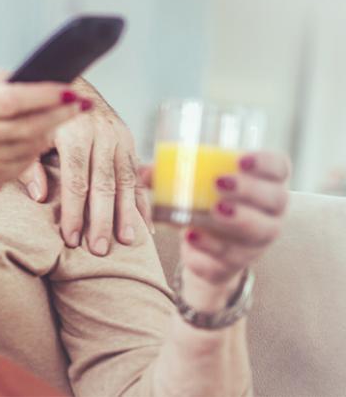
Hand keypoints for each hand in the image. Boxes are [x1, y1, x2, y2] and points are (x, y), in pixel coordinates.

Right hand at [0, 70, 88, 206]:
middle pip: (32, 125)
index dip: (44, 95)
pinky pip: (24, 162)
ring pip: (33, 145)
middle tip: (83, 103)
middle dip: (62, 114)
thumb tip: (18, 75)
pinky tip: (42, 136)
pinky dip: (37, 148)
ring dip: (53, 130)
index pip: (13, 100)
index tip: (68, 87)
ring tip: (67, 114)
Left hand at [19, 79, 151, 254]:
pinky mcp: (129, 141)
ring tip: (127, 242)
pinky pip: (137, 175)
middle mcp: (101, 135)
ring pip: (125, 181)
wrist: (69, 82)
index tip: (71, 238)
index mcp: (74, 133)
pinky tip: (145, 226)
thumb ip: (29, 165)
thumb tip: (39, 197)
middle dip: (101, 220)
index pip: (76, 180)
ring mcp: (119, 138)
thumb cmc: (42, 116)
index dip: (74, 211)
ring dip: (127, 214)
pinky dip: (142, 202)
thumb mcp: (29, 135)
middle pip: (103, 185)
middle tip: (99, 249)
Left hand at [177, 151, 289, 307]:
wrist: (203, 247)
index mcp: (263, 183)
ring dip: (239, 219)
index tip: (241, 159)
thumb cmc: (200, 202)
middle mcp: (270, 212)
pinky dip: (210, 247)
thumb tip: (143, 172)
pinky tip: (192, 236)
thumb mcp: (189, 185)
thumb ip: (167, 175)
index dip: (266, 162)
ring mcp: (258, 239)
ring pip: (261, 230)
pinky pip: (230, 258)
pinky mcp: (238, 262)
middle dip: (250, 190)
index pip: (279, 168)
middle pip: (276, 198)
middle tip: (219, 183)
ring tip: (214, 211)